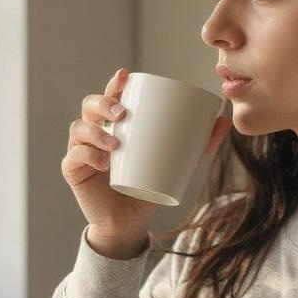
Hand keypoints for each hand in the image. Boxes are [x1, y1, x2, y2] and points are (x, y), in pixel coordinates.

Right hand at [62, 67, 232, 242]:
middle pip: (90, 106)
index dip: (114, 84)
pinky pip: (74, 157)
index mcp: (115, 124)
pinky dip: (87, 156)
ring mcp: (81, 151)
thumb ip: (199, 144)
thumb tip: (223, 122)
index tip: (124, 75)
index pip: (111, 97)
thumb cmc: (149, 187)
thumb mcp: (176, 164)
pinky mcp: (74, 172)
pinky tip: (103, 162)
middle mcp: (94, 133)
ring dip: (96, 131)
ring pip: (79, 129)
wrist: (129, 222)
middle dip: (103, 103)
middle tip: (122, 112)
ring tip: (116, 142)